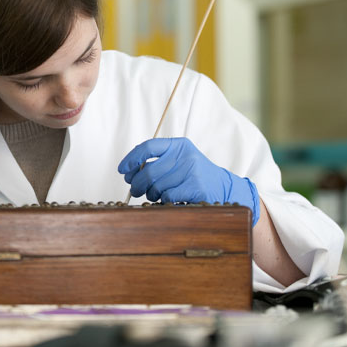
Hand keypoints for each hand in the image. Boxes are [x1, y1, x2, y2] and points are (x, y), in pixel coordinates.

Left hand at [118, 137, 260, 225]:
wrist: (223, 187)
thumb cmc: (193, 175)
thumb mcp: (179, 160)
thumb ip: (157, 162)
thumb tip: (130, 172)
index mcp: (179, 145)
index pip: (148, 147)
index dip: (131, 159)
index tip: (122, 170)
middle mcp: (185, 155)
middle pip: (148, 171)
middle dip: (137, 183)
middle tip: (134, 190)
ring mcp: (192, 171)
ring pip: (156, 186)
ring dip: (150, 194)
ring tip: (154, 195)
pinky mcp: (196, 187)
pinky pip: (167, 197)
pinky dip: (163, 201)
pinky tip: (167, 200)